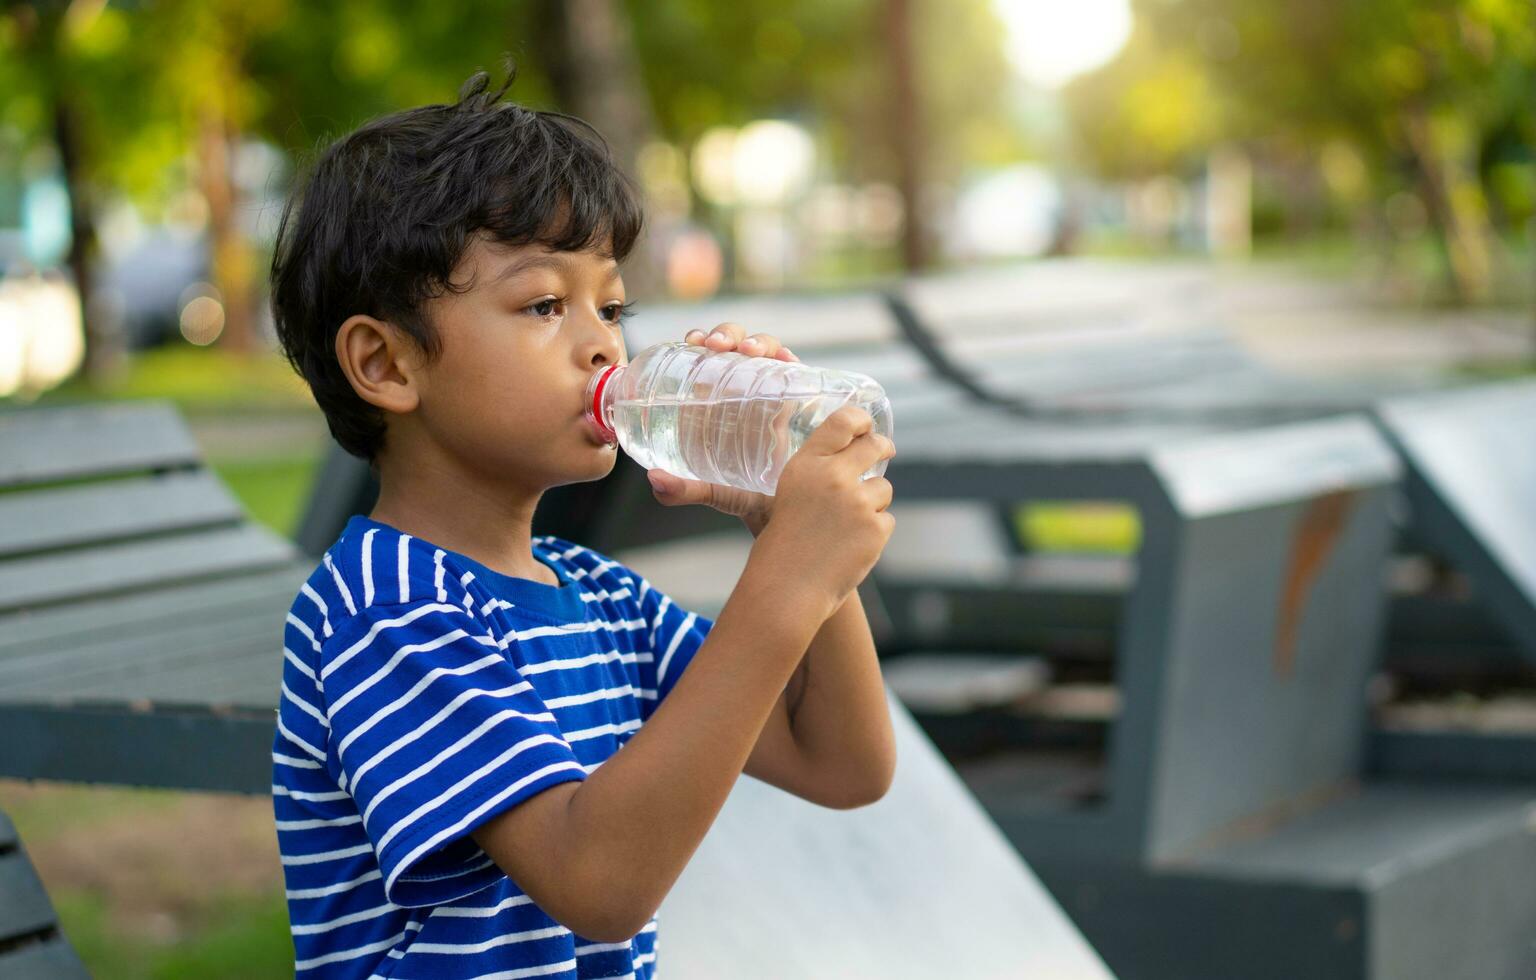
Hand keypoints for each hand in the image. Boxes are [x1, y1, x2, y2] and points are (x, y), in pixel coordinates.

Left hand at [648, 323, 801, 534]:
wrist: (784, 511)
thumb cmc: (745, 494)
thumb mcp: (713, 491)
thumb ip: (683, 489)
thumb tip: (657, 481)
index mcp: (716, 399)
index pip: (706, 357)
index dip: (699, 340)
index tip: (692, 342)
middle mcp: (744, 388)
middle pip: (734, 346)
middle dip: (726, 334)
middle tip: (715, 346)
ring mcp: (772, 391)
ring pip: (765, 351)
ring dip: (757, 342)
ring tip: (749, 351)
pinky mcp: (798, 401)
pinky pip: (796, 371)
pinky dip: (790, 359)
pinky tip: (786, 360)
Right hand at [750, 405, 895, 613]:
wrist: (788, 588)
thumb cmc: (781, 546)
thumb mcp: (783, 497)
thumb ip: (813, 475)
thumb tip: (841, 457)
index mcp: (806, 465)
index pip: (842, 422)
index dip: (860, 419)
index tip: (866, 424)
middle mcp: (833, 477)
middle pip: (874, 446)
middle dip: (882, 446)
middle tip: (884, 448)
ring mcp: (857, 503)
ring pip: (883, 488)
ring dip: (873, 503)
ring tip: (846, 526)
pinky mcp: (875, 528)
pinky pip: (885, 520)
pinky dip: (874, 533)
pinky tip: (851, 546)